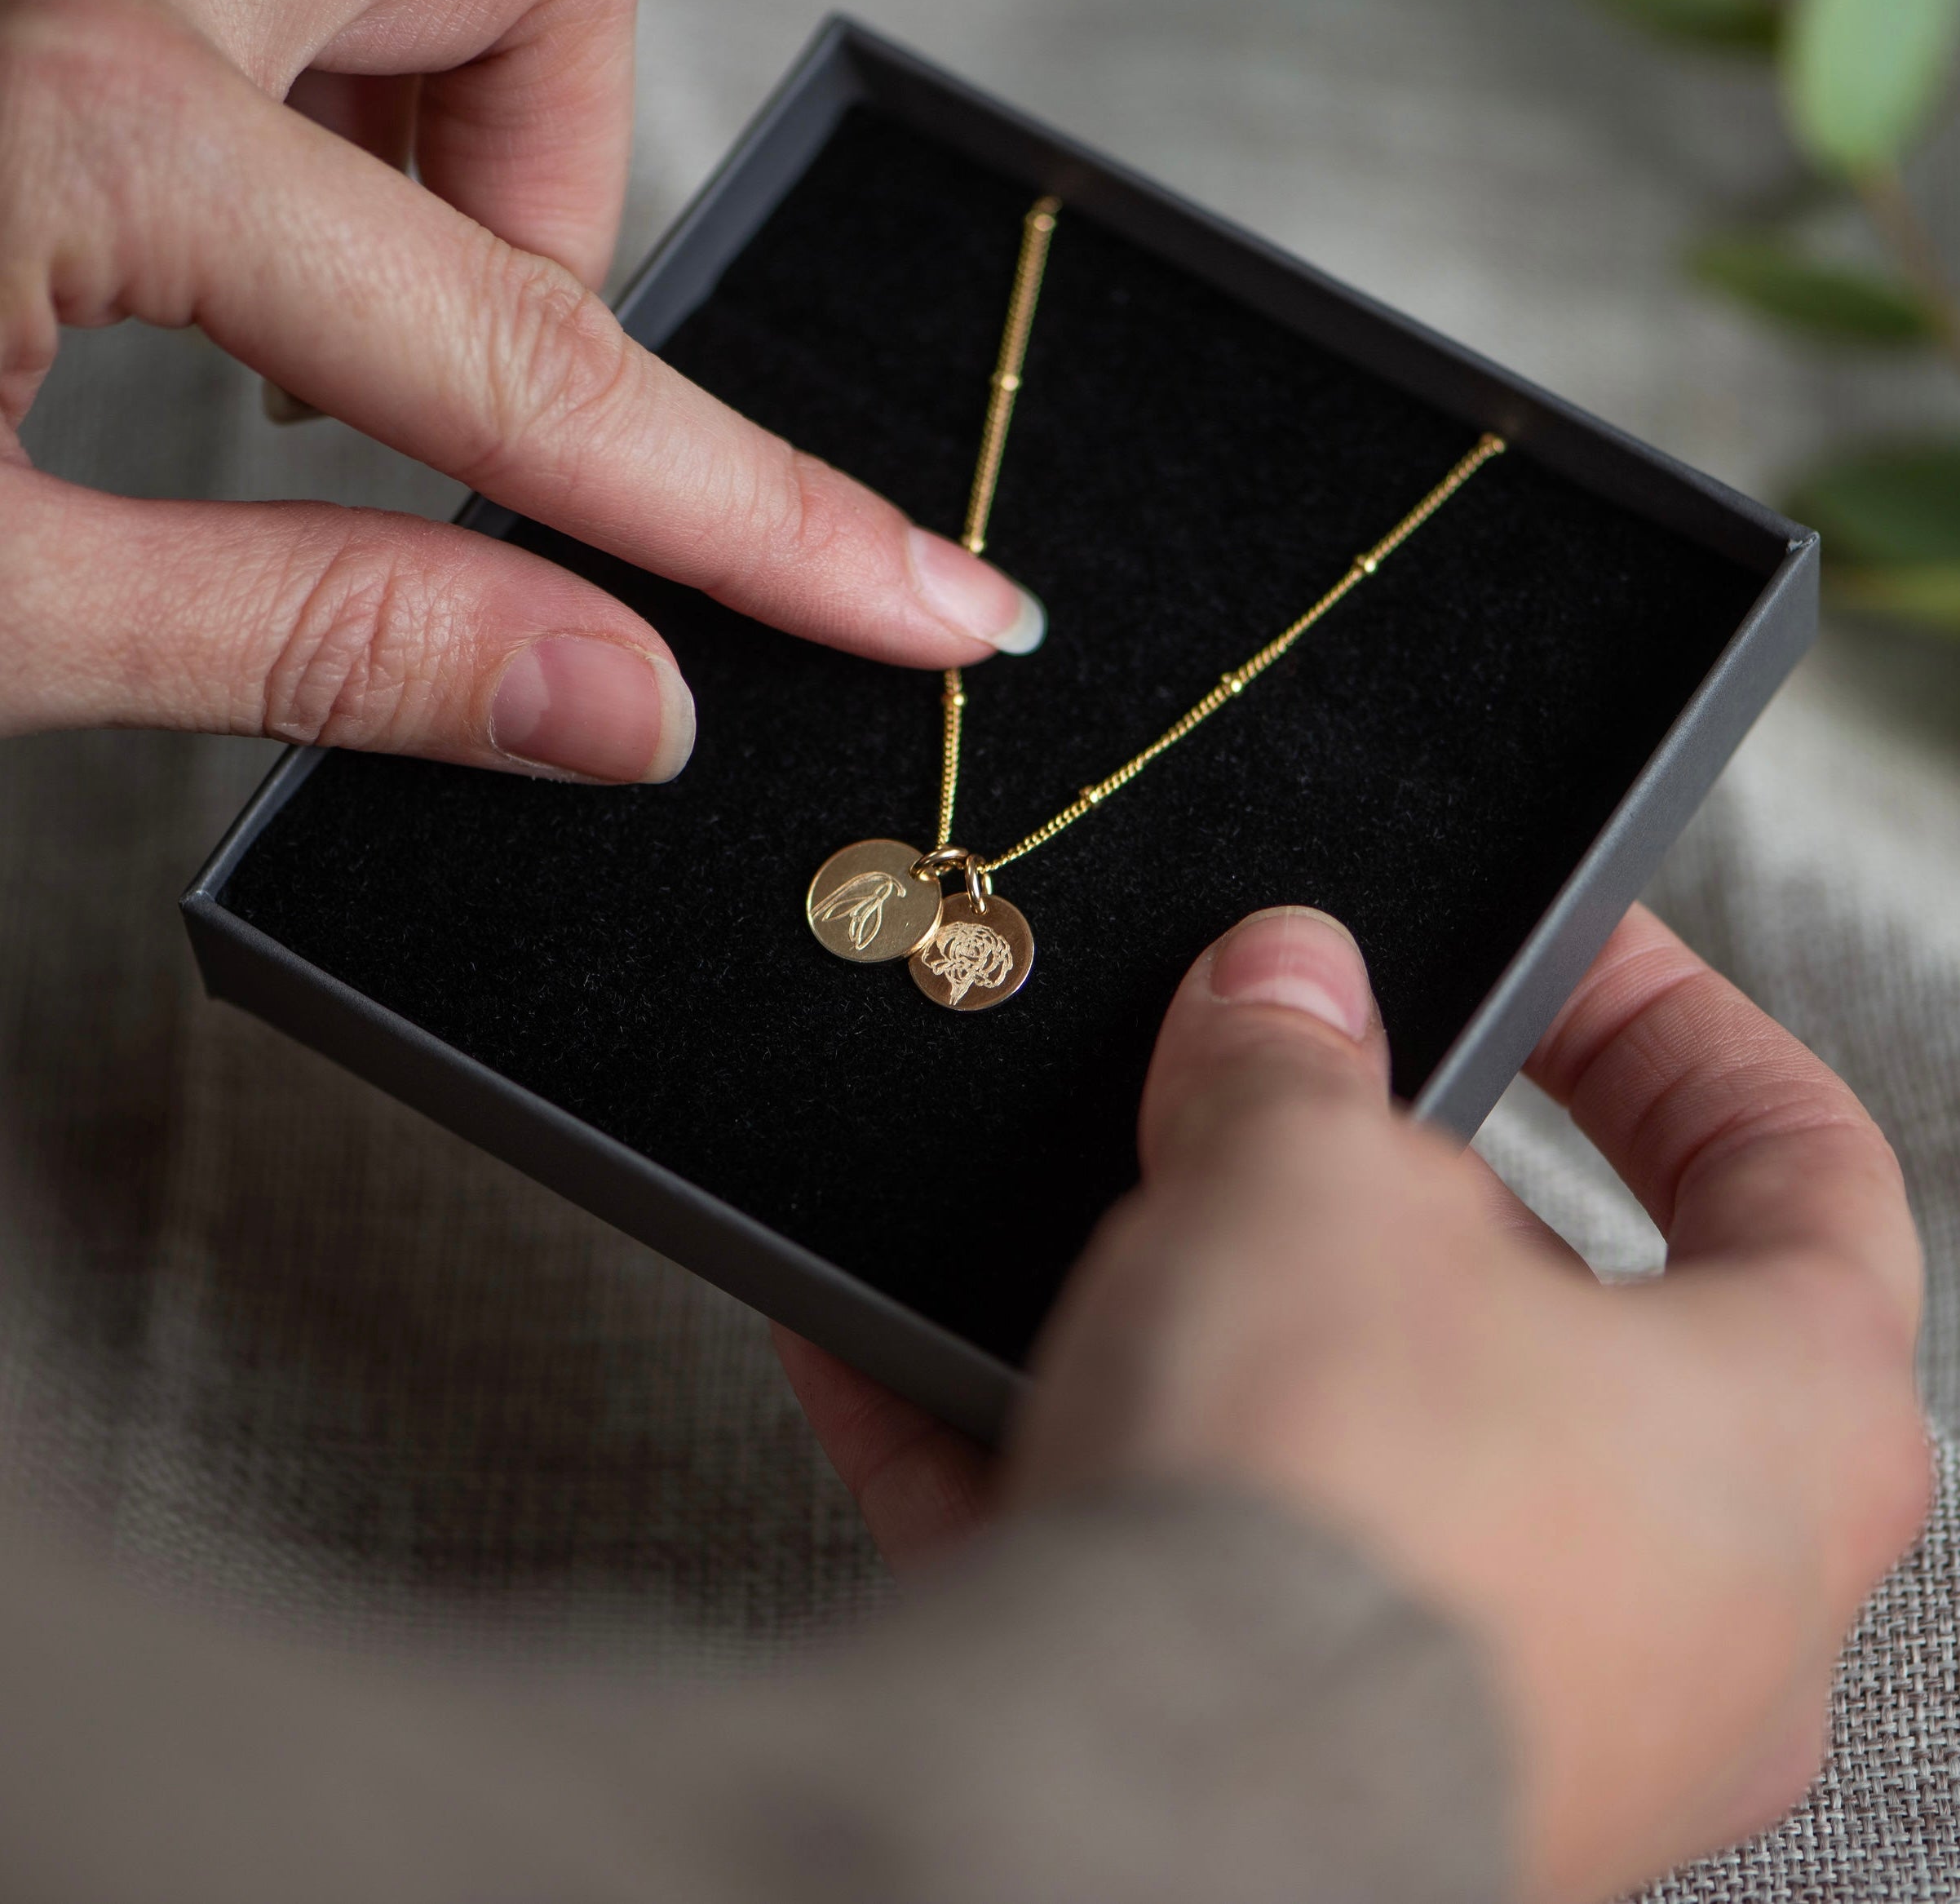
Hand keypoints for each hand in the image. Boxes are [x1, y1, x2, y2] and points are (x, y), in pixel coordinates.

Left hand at [0, 0, 1038, 776]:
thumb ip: (314, 641)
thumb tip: (623, 707)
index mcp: (63, 115)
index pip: (530, 353)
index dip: (761, 511)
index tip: (928, 600)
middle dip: (569, 157)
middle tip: (488, 348)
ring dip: (450, 107)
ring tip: (331, 308)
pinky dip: (324, 81)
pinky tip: (226, 238)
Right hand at [777, 903, 1929, 1902]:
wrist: (1150, 1810)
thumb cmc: (1344, 1516)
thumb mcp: (1303, 1180)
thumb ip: (1294, 1063)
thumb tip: (1279, 991)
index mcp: (1780, 1429)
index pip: (1797, 1164)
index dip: (1670, 1025)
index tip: (1566, 960)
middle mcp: (1686, 1605)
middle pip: (1545, 1325)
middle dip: (1385, 1194)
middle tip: (1280, 1106)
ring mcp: (1506, 1708)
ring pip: (1350, 1459)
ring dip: (1203, 1333)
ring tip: (1074, 1232)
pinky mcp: (1323, 1770)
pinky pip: (1194, 1576)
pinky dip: (1072, 1461)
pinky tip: (913, 1378)